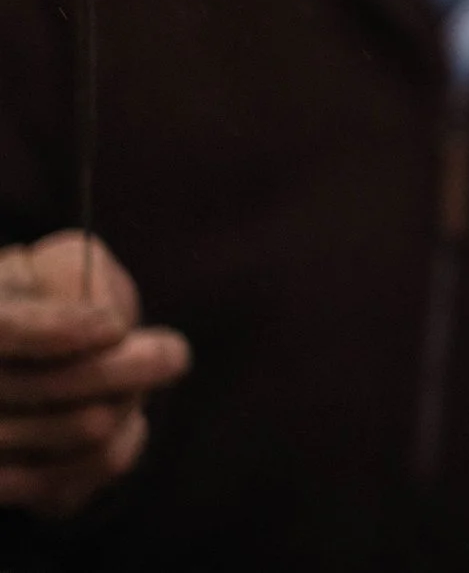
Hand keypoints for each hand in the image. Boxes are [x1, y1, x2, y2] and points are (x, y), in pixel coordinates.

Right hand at [0, 233, 188, 515]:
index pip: (5, 330)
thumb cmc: (47, 297)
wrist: (27, 361)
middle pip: (61, 385)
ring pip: (88, 428)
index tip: (115, 326)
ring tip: (139, 382)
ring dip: (132, 399)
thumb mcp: (56, 264)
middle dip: (135, 364)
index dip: (56, 330)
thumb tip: (106, 326)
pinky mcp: (8, 485)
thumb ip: (77, 272)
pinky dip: (123, 441)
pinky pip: (88, 471)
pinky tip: (127, 420)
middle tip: (172, 352)